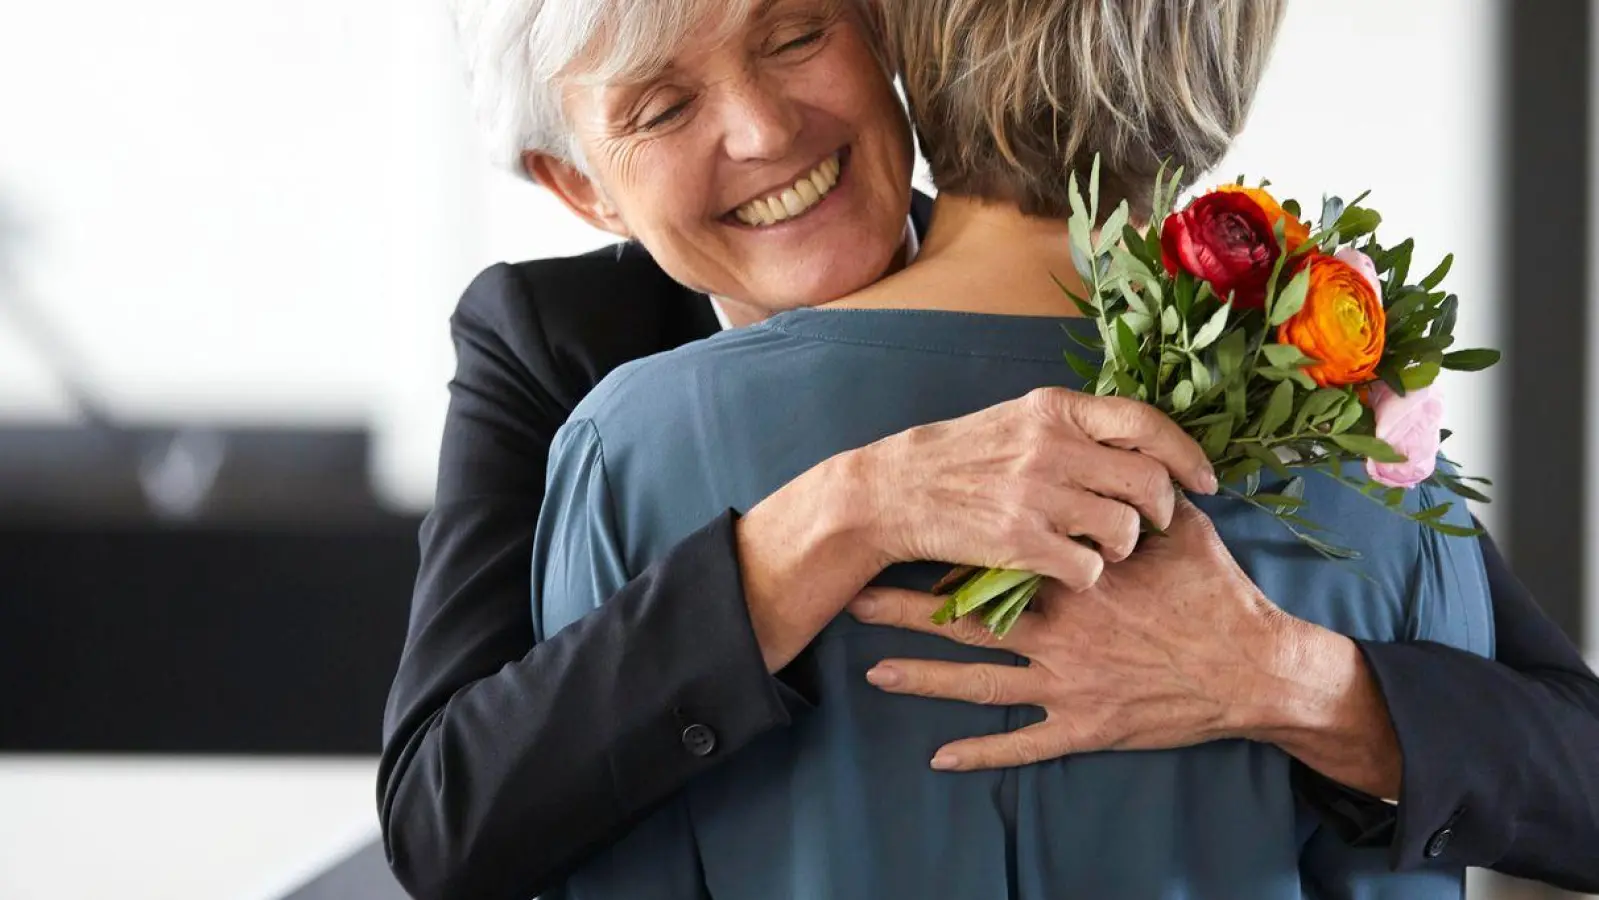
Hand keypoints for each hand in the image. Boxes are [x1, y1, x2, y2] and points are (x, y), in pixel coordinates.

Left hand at [849, 494, 1402, 796]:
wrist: (1253, 668)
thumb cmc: (1216, 596)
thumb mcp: (1180, 534)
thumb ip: (1137, 502)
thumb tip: (1118, 463)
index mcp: (1073, 580)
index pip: (993, 562)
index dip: (945, 554)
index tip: (903, 538)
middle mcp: (1058, 632)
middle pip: (966, 621)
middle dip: (906, 611)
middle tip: (855, 600)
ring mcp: (1066, 684)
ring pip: (978, 683)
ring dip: (924, 679)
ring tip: (874, 672)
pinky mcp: (1083, 727)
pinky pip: (1021, 745)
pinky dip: (979, 754)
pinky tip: (939, 759)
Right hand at [862, 387, 1217, 583]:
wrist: (896, 490)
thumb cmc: (963, 457)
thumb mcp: (1020, 420)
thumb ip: (1078, 429)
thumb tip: (1147, 449)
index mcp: (1055, 409)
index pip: (1145, 424)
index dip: (1185, 455)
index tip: (1204, 481)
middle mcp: (1051, 446)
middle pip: (1147, 483)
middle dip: (1160, 511)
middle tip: (1148, 525)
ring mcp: (1035, 494)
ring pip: (1124, 530)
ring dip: (1123, 547)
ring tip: (1101, 547)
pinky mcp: (1019, 541)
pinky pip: (1089, 568)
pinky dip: (1089, 575)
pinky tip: (1070, 567)